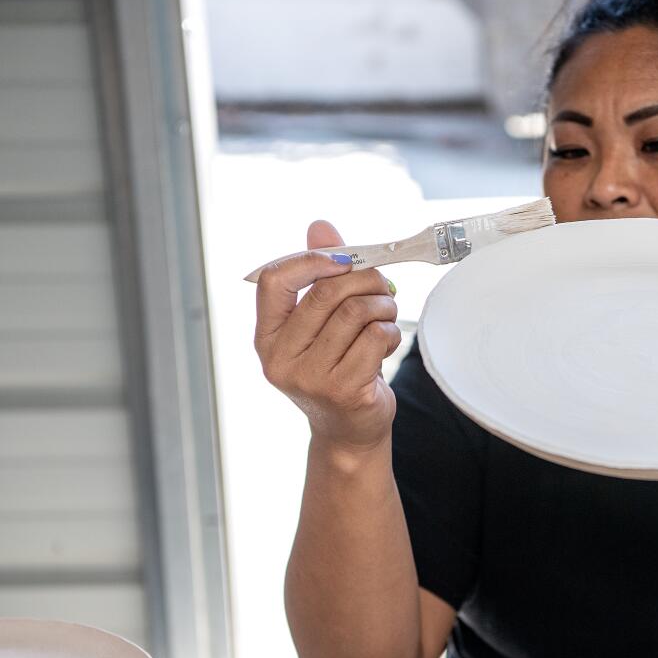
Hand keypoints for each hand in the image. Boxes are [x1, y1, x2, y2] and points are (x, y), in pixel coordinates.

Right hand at [254, 220, 401, 451]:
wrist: (348, 431)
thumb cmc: (336, 367)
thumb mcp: (322, 323)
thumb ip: (320, 275)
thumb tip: (320, 226)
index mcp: (267, 336)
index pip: (275, 280)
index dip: (312, 260)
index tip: (343, 260)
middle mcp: (281, 358)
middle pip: (326, 293)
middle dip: (364, 280)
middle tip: (382, 286)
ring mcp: (310, 378)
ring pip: (357, 313)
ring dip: (383, 306)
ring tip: (386, 316)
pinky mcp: (343, 390)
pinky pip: (376, 338)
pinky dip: (390, 333)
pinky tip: (386, 343)